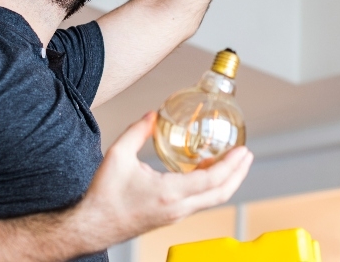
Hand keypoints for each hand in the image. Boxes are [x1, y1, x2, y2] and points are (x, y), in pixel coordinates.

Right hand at [73, 112, 253, 246]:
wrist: (92, 226)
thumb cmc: (104, 196)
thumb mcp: (118, 155)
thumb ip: (137, 131)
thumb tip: (153, 114)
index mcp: (168, 193)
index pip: (211, 180)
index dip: (231, 165)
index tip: (243, 151)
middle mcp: (177, 208)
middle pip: (220, 194)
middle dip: (238, 174)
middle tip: (247, 155)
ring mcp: (176, 216)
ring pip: (212, 200)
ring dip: (226, 181)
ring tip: (231, 161)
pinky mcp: (171, 217)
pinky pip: (199, 202)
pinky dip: (210, 187)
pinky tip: (206, 171)